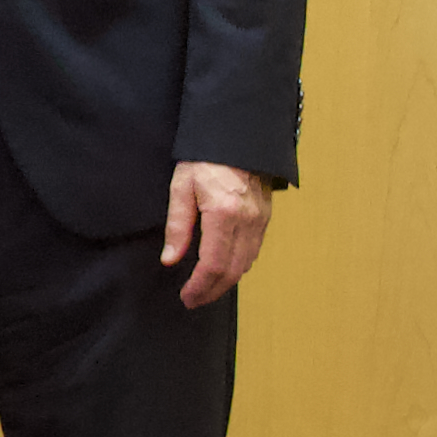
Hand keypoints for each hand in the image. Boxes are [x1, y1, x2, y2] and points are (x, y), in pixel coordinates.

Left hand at [162, 161, 272, 305]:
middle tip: (194, 300)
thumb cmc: (205, 158)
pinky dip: (239, 266)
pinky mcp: (266, 217)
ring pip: (247, 264)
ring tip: (206, 290)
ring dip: (226, 282)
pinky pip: (254, 251)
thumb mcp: (181, 186)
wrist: (239, 136)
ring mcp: (261, 220)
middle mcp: (247, 221)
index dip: (199, 286)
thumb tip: (170, 260)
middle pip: (232, 271)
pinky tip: (224, 269)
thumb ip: (177, 225)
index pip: (213, 264)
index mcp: (223, 214)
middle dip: (212, 291)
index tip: (186, 297)